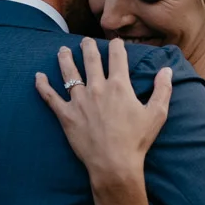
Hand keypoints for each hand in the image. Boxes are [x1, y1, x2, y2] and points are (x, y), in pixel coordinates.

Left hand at [35, 38, 171, 191]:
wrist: (114, 164)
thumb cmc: (137, 141)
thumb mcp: (157, 114)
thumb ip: (163, 89)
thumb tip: (167, 70)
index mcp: (119, 86)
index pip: (117, 57)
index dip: (117, 46)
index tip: (116, 41)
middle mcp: (97, 88)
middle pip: (90, 59)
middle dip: (88, 46)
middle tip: (85, 40)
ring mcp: (79, 100)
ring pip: (69, 73)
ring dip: (65, 59)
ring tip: (62, 50)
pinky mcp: (66, 115)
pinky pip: (50, 97)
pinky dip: (42, 86)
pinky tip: (38, 77)